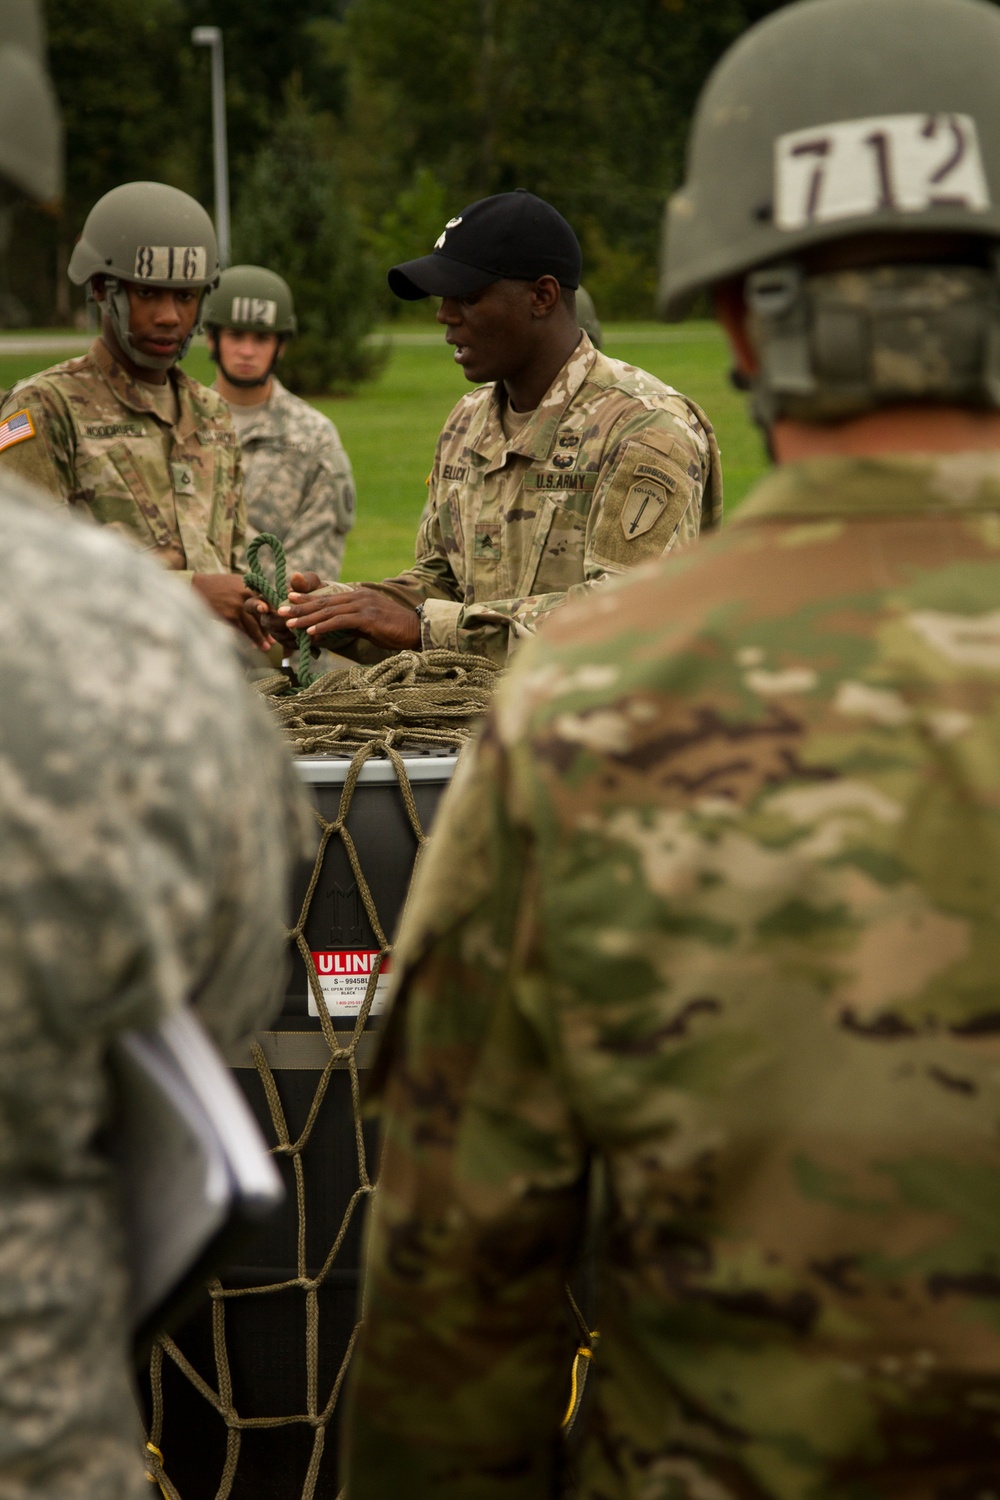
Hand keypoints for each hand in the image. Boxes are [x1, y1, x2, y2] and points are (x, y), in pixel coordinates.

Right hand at [192, 573, 273, 649]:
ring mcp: (237, 606)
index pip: (267, 601)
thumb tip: (264, 604)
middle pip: (262, 616)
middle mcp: (246, 596)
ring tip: (267, 647)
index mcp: (249, 587)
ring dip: (260, 638)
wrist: (197, 586)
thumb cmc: (217, 585)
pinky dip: (247, 639)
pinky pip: (241, 630)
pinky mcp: (228, 615)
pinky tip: (251, 646)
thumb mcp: (236, 582)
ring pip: (253, 626)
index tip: (280, 622)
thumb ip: (249, 592)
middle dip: (269, 629)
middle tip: (274, 640)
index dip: (274, 613)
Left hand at [279, 583, 421, 650]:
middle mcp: (358, 596)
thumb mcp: (366, 625)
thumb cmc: (392, 630)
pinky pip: (341, 621)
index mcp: (357, 596)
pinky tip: (312, 632)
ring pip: (328, 610)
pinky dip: (324, 626)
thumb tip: (325, 631)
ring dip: (307, 617)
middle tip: (280, 610)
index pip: (327, 597)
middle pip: (323, 601)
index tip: (288, 600)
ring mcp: (363, 605)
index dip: (306, 598)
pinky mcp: (368, 617)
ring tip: (290, 623)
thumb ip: (348, 624)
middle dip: (300, 606)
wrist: (416, 630)